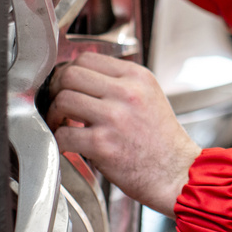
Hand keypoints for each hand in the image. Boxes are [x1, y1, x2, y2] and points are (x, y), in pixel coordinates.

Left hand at [45, 52, 201, 213]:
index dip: (69, 71)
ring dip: (55, 114)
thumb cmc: (161, 140)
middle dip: (57, 89)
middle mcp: (126, 92)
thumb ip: (121, 83)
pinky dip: (60, 140)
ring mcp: (114, 117)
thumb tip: (83, 80)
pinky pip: (64, 134)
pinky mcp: (103, 144)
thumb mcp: (149, 96)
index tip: (67, 86)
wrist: (176, 172)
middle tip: (59, 104)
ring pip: (64, 100)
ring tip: (62, 124)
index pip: (87, 58)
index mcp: (137, 77)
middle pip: (71, 74)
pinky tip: (68, 145)